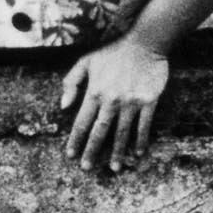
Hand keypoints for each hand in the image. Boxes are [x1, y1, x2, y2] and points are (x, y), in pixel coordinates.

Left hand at [61, 37, 169, 173]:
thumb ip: (71, 82)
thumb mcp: (86, 61)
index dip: (75, 140)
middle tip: (86, 168)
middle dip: (92, 151)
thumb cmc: (113, 52)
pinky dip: (140, 140)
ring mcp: (131, 102)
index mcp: (94, 92)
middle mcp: (111, 100)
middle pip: (99, 132)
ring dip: (118, 152)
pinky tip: (138, 153)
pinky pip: (144, 125)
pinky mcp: (149, 102)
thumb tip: (63, 106)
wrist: (144, 43)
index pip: (82, 122)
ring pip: (122, 133)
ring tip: (114, 169)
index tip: (71, 155)